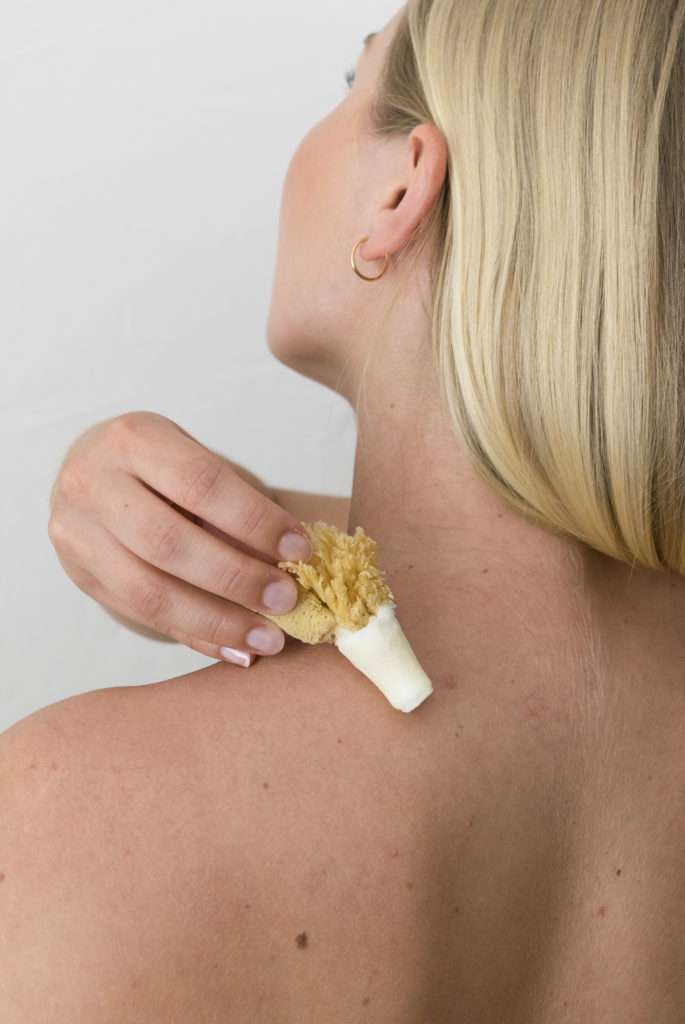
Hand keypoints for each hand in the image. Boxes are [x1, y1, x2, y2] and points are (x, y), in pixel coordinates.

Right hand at [48, 412, 312, 664]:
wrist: (90, 472)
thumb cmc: (159, 465)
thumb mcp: (192, 460)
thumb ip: (232, 507)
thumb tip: (289, 565)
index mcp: (134, 440)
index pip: (199, 484)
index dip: (254, 521)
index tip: (299, 551)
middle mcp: (93, 484)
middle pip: (168, 543)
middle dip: (236, 578)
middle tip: (286, 600)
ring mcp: (78, 533)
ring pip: (148, 593)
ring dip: (217, 622)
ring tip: (266, 639)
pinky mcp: (79, 575)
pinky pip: (141, 617)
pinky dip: (195, 636)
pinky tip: (235, 649)